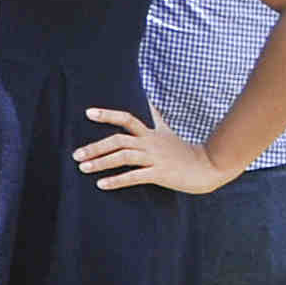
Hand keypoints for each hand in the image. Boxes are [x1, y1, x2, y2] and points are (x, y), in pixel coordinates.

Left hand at [76, 106, 230, 199]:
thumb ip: (156, 117)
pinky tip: (102, 184)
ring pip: (124, 157)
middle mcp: (150, 143)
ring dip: (101, 162)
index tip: (88, 112)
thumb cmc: (186, 151)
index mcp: (151, 133)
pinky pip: (135, 177)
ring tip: (83, 168)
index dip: (107, 114)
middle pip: (118, 139)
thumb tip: (148, 100)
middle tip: (76, 154)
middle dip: (95, 146)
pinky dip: (117, 180)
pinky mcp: (160, 174)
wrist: (209, 167)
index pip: (126, 118)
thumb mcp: (168, 130)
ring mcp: (155, 158)